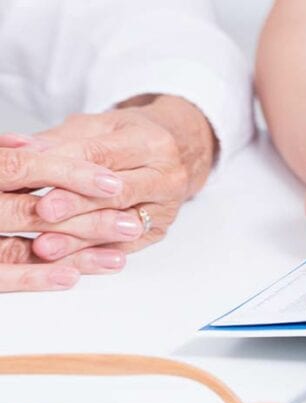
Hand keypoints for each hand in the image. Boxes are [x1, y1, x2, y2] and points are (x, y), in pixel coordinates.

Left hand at [26, 95, 215, 262]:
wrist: (177, 152)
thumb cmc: (129, 138)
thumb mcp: (97, 127)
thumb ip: (58, 140)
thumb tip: (17, 147)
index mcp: (152, 143)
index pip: (105, 156)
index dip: (68, 170)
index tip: (36, 178)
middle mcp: (167, 176)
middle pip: (118, 194)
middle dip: (77, 205)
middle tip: (42, 213)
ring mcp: (167, 206)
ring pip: (121, 225)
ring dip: (81, 238)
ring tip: (45, 246)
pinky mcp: (160, 230)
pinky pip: (125, 248)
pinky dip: (93, 255)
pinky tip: (66, 261)